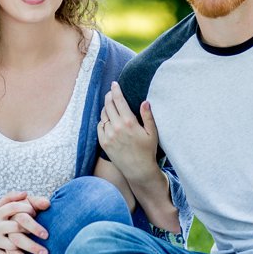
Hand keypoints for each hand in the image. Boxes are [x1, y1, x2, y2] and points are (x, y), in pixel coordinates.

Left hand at [96, 85, 170, 206]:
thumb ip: (148, 116)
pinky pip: (100, 126)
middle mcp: (117, 127)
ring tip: (110, 106)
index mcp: (129, 122)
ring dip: (106, 108)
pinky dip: (103, 121)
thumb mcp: (152, 132)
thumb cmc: (148, 150)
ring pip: (103, 115)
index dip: (116, 90)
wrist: (138, 170)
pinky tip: (108, 120)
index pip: (119, 101)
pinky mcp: (104, 142)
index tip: (114, 84)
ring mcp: (108, 135)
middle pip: (108, 105)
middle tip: (111, 92)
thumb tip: (145, 102)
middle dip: (109, 96)